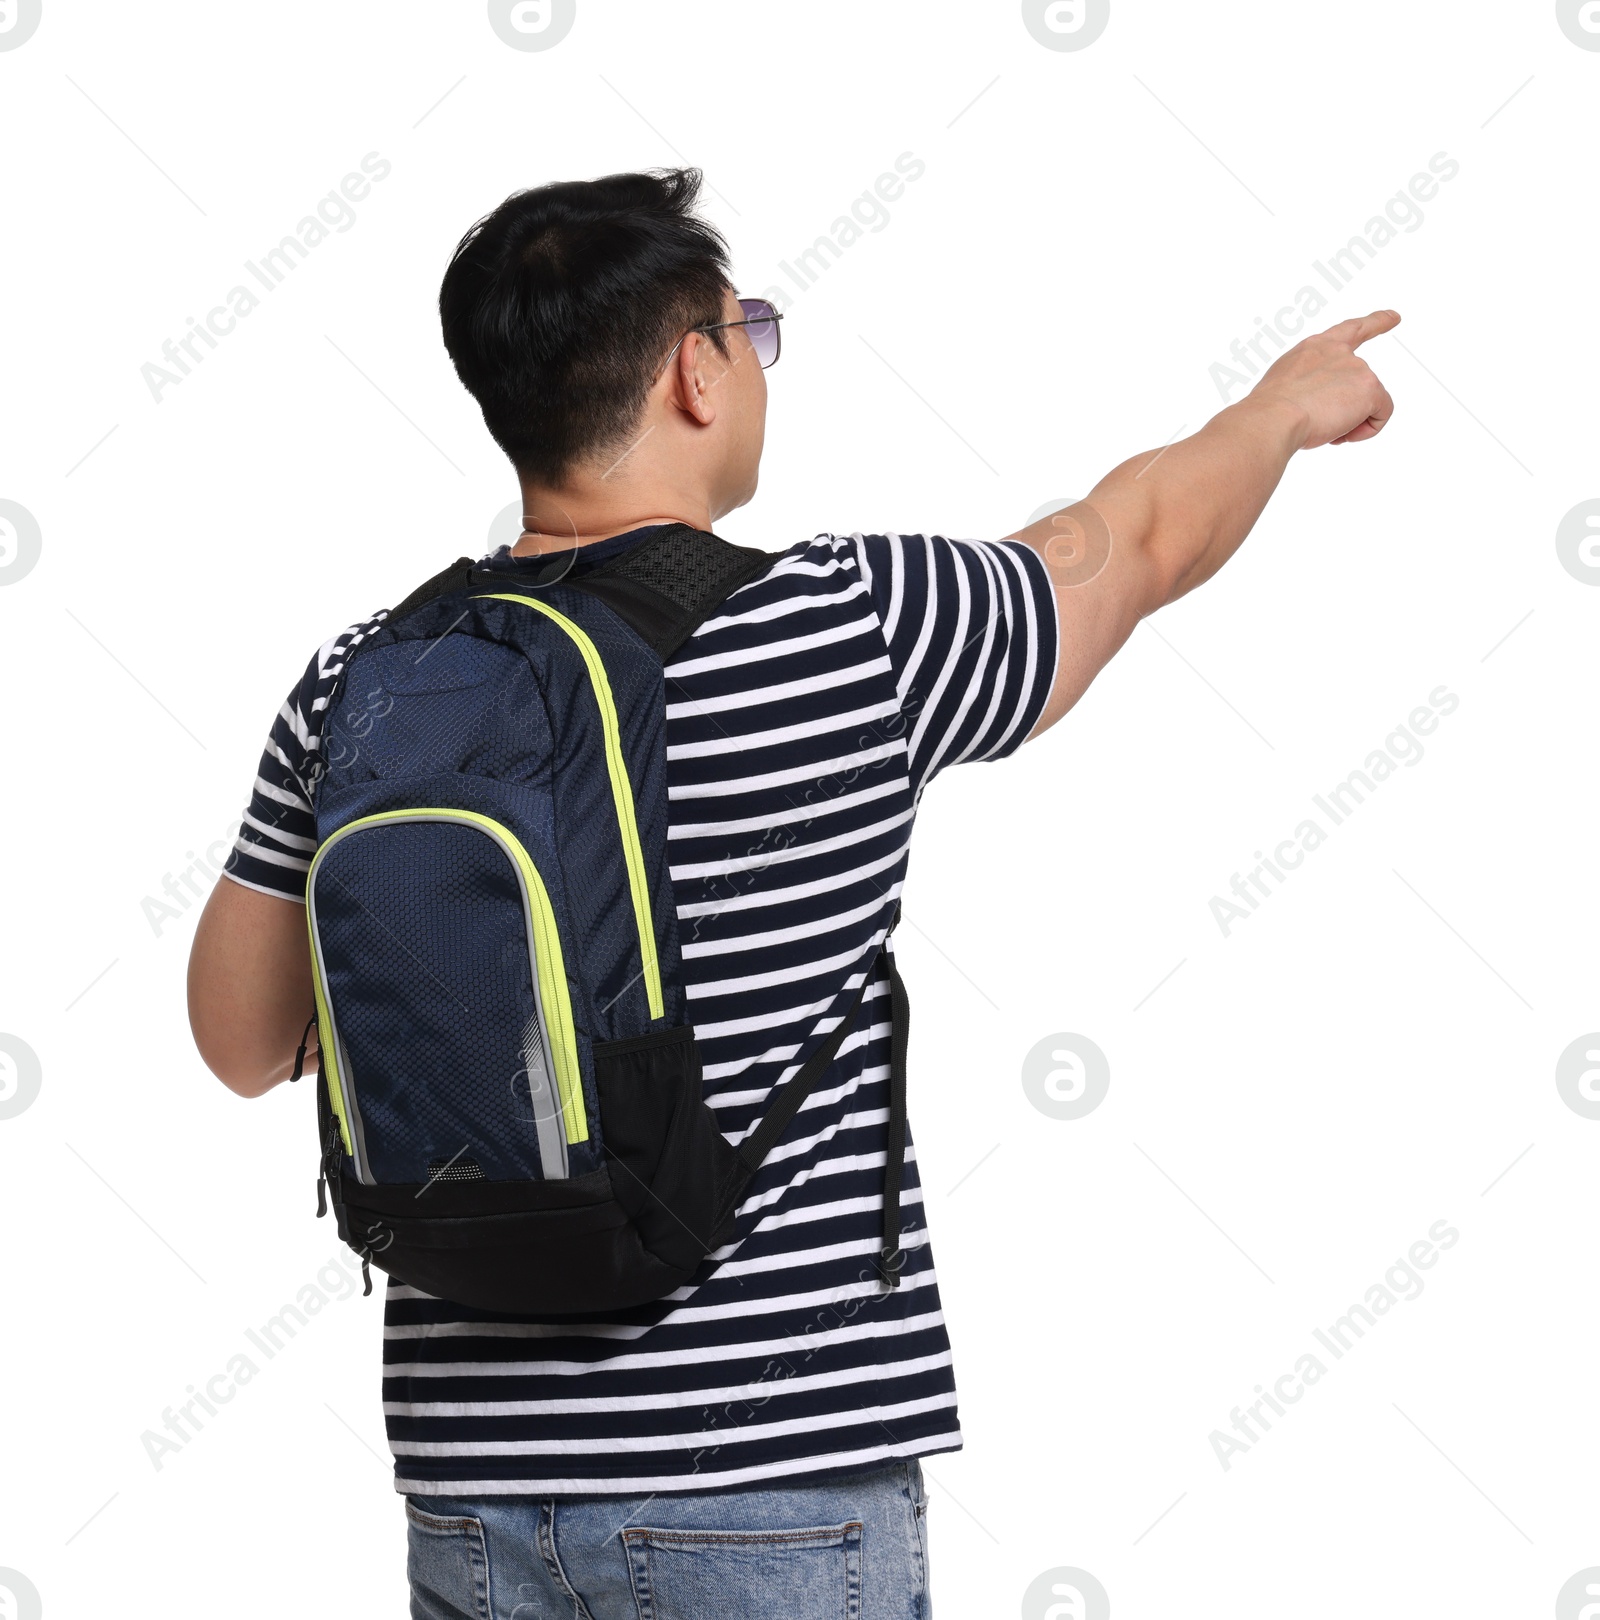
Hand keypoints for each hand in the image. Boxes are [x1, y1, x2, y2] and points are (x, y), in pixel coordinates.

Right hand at [1246, 309, 1399, 449]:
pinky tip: (1343, 434)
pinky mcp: (1370, 387)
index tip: (1395, 316)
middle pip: (1361, 383)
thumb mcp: (1285, 388)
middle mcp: (1338, 352)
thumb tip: (1321, 408)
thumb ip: (1308, 386)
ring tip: (1324, 429)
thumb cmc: (1269, 412)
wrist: (1272, 419)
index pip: (1350, 330)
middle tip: (1322, 426)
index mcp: (1314, 348)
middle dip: (1348, 409)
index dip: (1376, 322)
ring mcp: (1357, 367)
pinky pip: (1382, 413)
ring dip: (1350, 422)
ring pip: (1368, 403)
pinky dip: (1367, 430)